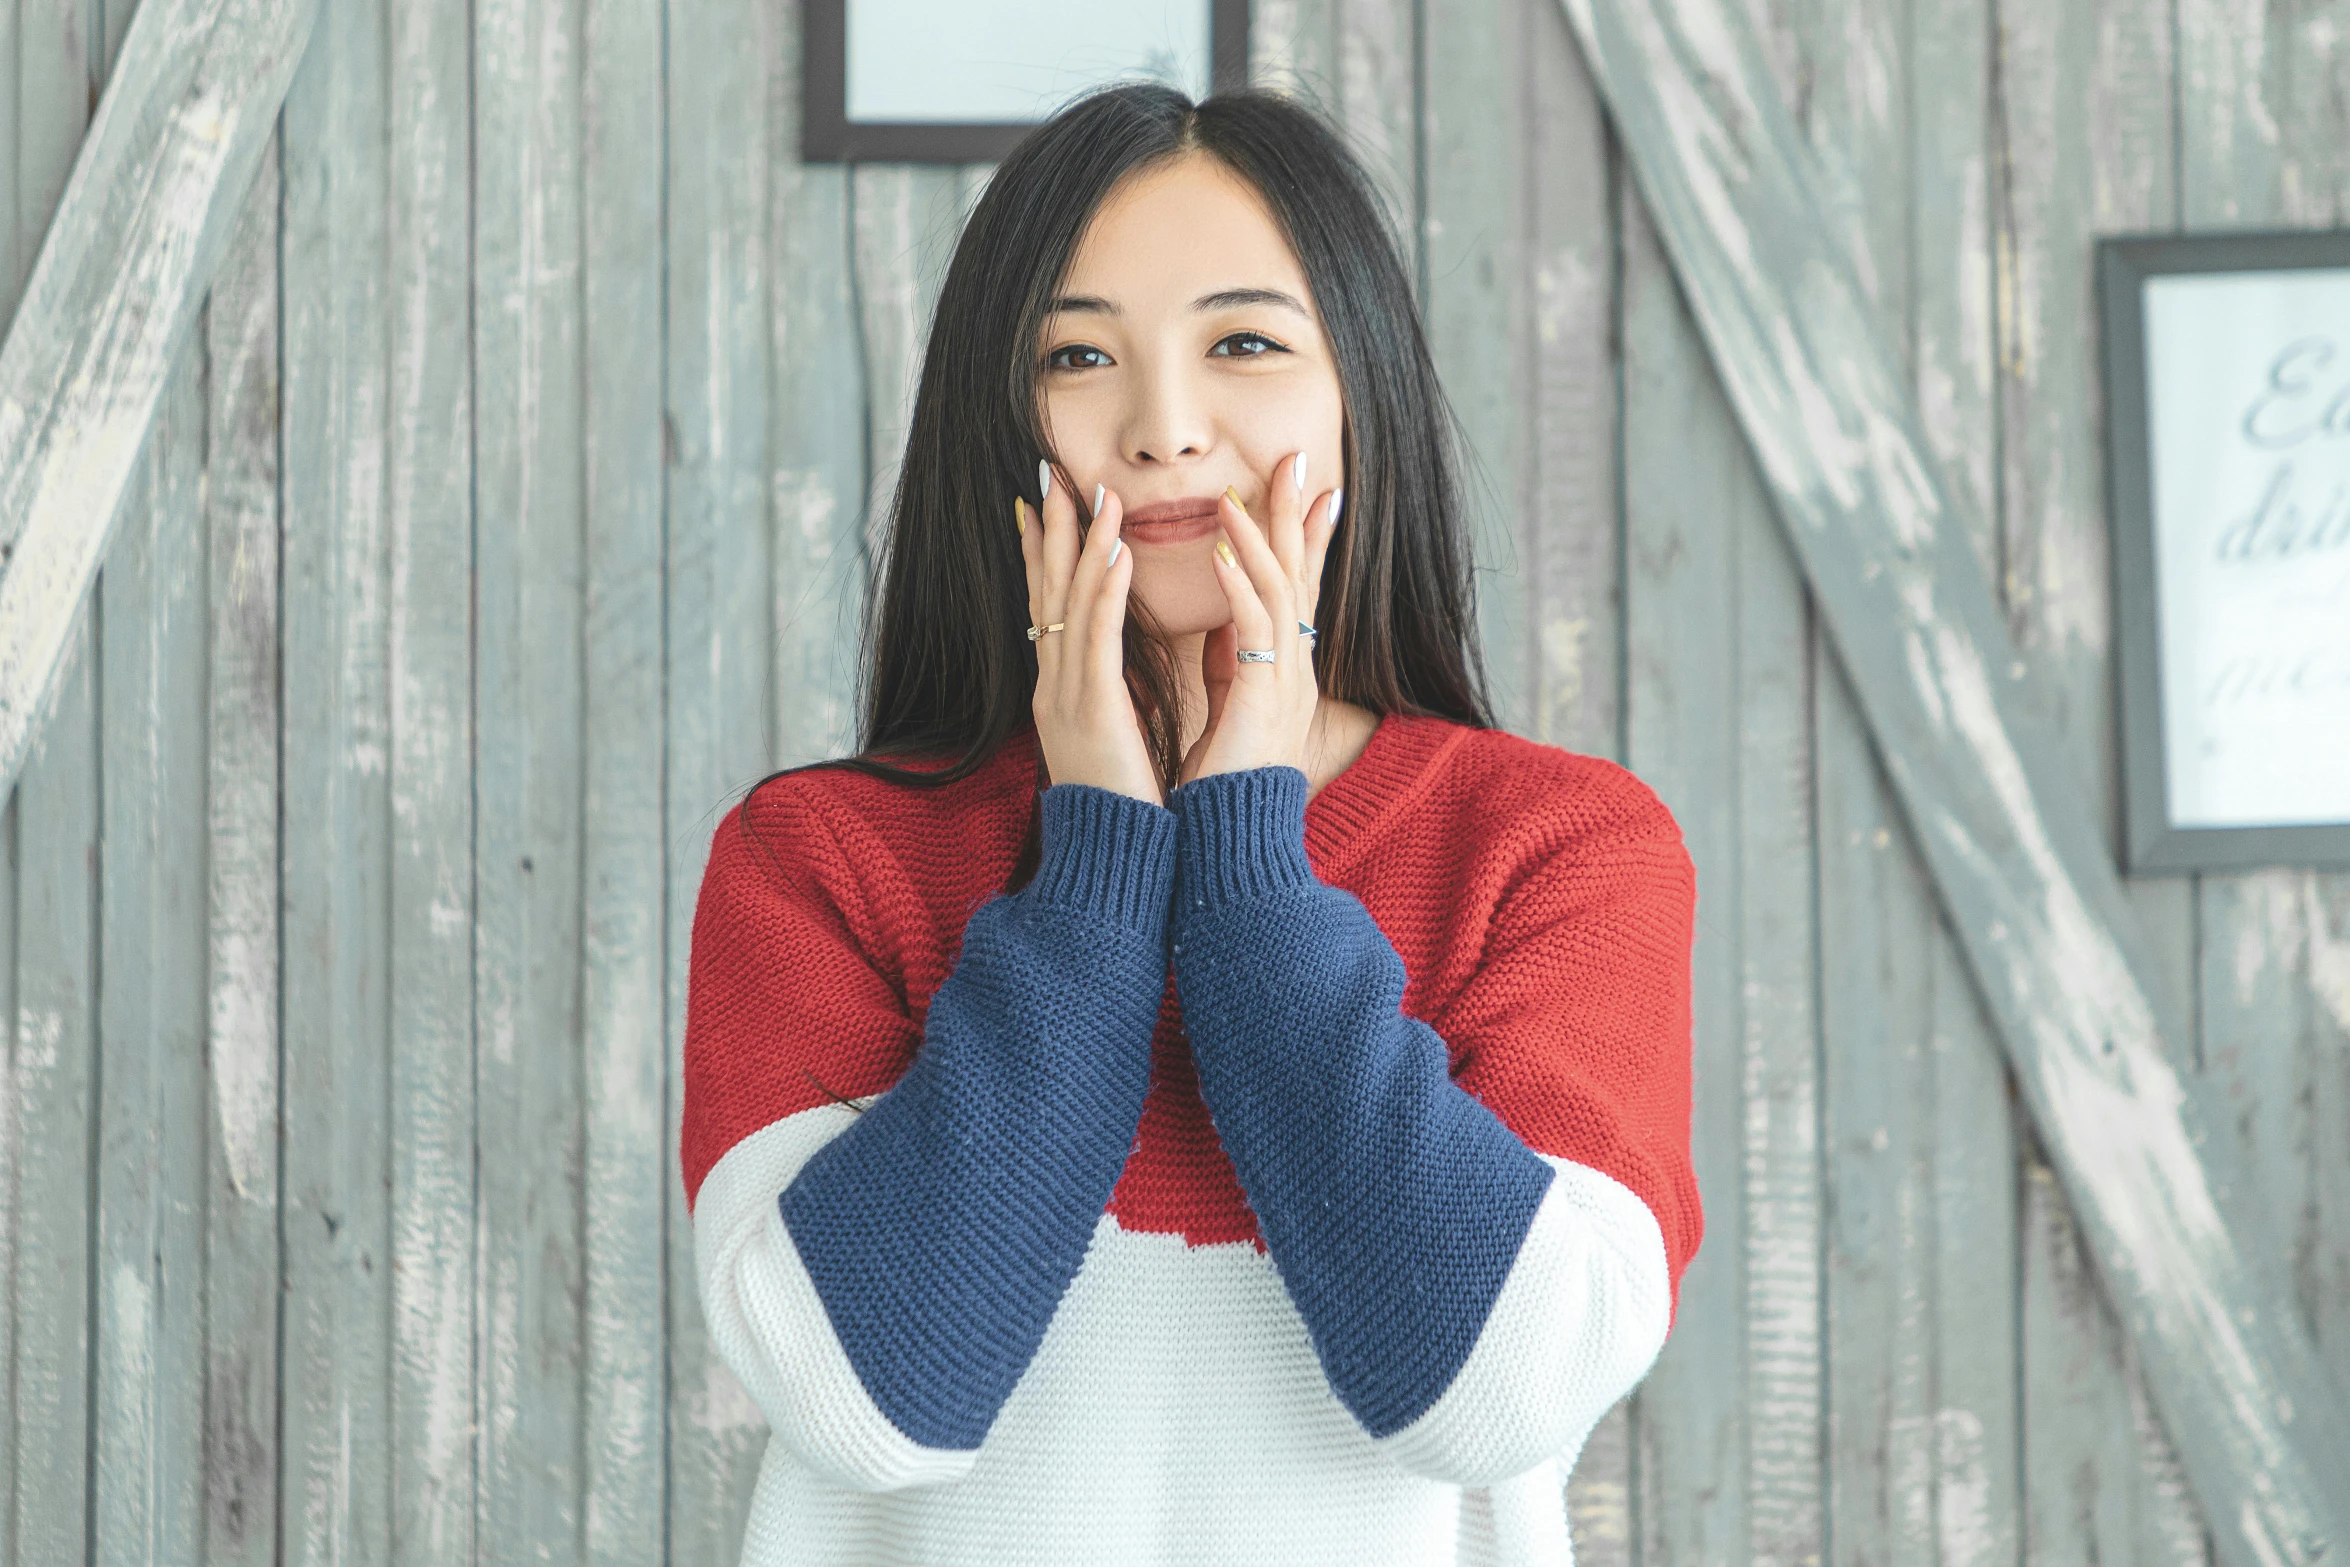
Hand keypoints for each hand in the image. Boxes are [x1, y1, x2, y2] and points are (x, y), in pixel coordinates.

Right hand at [1019, 461, 1161, 804]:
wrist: (1113, 864)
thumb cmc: (1123, 810)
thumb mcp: (1116, 744)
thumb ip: (1115, 705)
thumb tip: (1127, 681)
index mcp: (1062, 693)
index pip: (1052, 610)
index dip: (1047, 556)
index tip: (1047, 507)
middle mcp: (1055, 687)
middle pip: (1049, 594)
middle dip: (1052, 532)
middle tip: (1053, 475)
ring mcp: (1067, 697)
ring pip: (1070, 605)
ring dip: (1083, 544)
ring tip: (1095, 494)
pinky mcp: (1092, 712)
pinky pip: (1097, 639)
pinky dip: (1104, 591)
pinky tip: (1115, 552)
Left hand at [1179, 451, 1342, 785]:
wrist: (1226, 839)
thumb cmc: (1221, 782)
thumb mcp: (1227, 706)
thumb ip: (1230, 661)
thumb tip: (1222, 621)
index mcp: (1283, 670)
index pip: (1297, 587)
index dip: (1303, 536)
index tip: (1308, 487)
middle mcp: (1295, 669)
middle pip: (1302, 575)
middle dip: (1297, 515)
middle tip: (1297, 458)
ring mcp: (1285, 682)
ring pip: (1281, 589)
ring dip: (1258, 537)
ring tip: (1235, 493)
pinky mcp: (1264, 697)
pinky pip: (1256, 627)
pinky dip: (1240, 584)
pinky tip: (1223, 551)